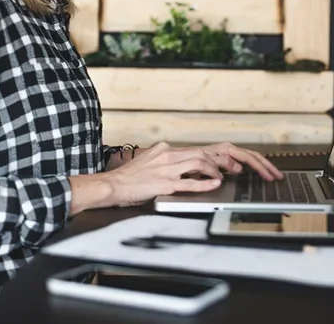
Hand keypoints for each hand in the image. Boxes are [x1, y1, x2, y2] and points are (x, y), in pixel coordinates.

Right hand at [102, 142, 223, 206]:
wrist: (112, 185)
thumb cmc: (128, 177)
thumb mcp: (148, 161)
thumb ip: (163, 161)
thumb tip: (179, 166)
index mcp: (162, 149)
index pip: (190, 149)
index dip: (206, 156)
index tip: (213, 162)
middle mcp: (166, 155)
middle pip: (199, 153)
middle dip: (214, 161)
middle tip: (221, 169)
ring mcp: (166, 170)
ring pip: (198, 163)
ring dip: (212, 170)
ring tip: (218, 177)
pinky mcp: (165, 184)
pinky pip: (190, 182)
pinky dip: (205, 183)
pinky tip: (214, 184)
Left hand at [198, 142, 283, 181]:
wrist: (175, 160)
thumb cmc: (190, 160)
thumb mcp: (204, 163)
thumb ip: (222, 164)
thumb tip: (239, 168)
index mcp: (225, 149)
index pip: (248, 158)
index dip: (260, 168)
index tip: (269, 177)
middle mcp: (227, 149)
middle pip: (252, 156)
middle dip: (266, 166)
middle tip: (278, 176)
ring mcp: (226, 153)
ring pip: (249, 157)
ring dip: (262, 165)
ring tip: (272, 174)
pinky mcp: (224, 158)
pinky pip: (243, 160)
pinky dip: (253, 165)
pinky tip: (258, 171)